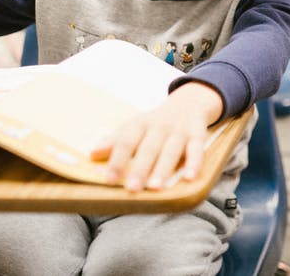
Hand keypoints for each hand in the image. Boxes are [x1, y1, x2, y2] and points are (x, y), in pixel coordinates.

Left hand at [90, 81, 223, 191]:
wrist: (190, 101)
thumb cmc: (156, 122)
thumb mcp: (135, 127)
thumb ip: (115, 141)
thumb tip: (92, 154)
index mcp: (140, 124)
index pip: (126, 141)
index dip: (117, 160)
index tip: (109, 179)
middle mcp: (159, 126)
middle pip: (148, 148)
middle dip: (140, 169)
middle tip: (132, 188)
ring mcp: (179, 130)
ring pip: (171, 150)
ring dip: (163, 169)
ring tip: (156, 187)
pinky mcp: (198, 135)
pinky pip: (197, 150)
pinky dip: (195, 163)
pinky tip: (189, 177)